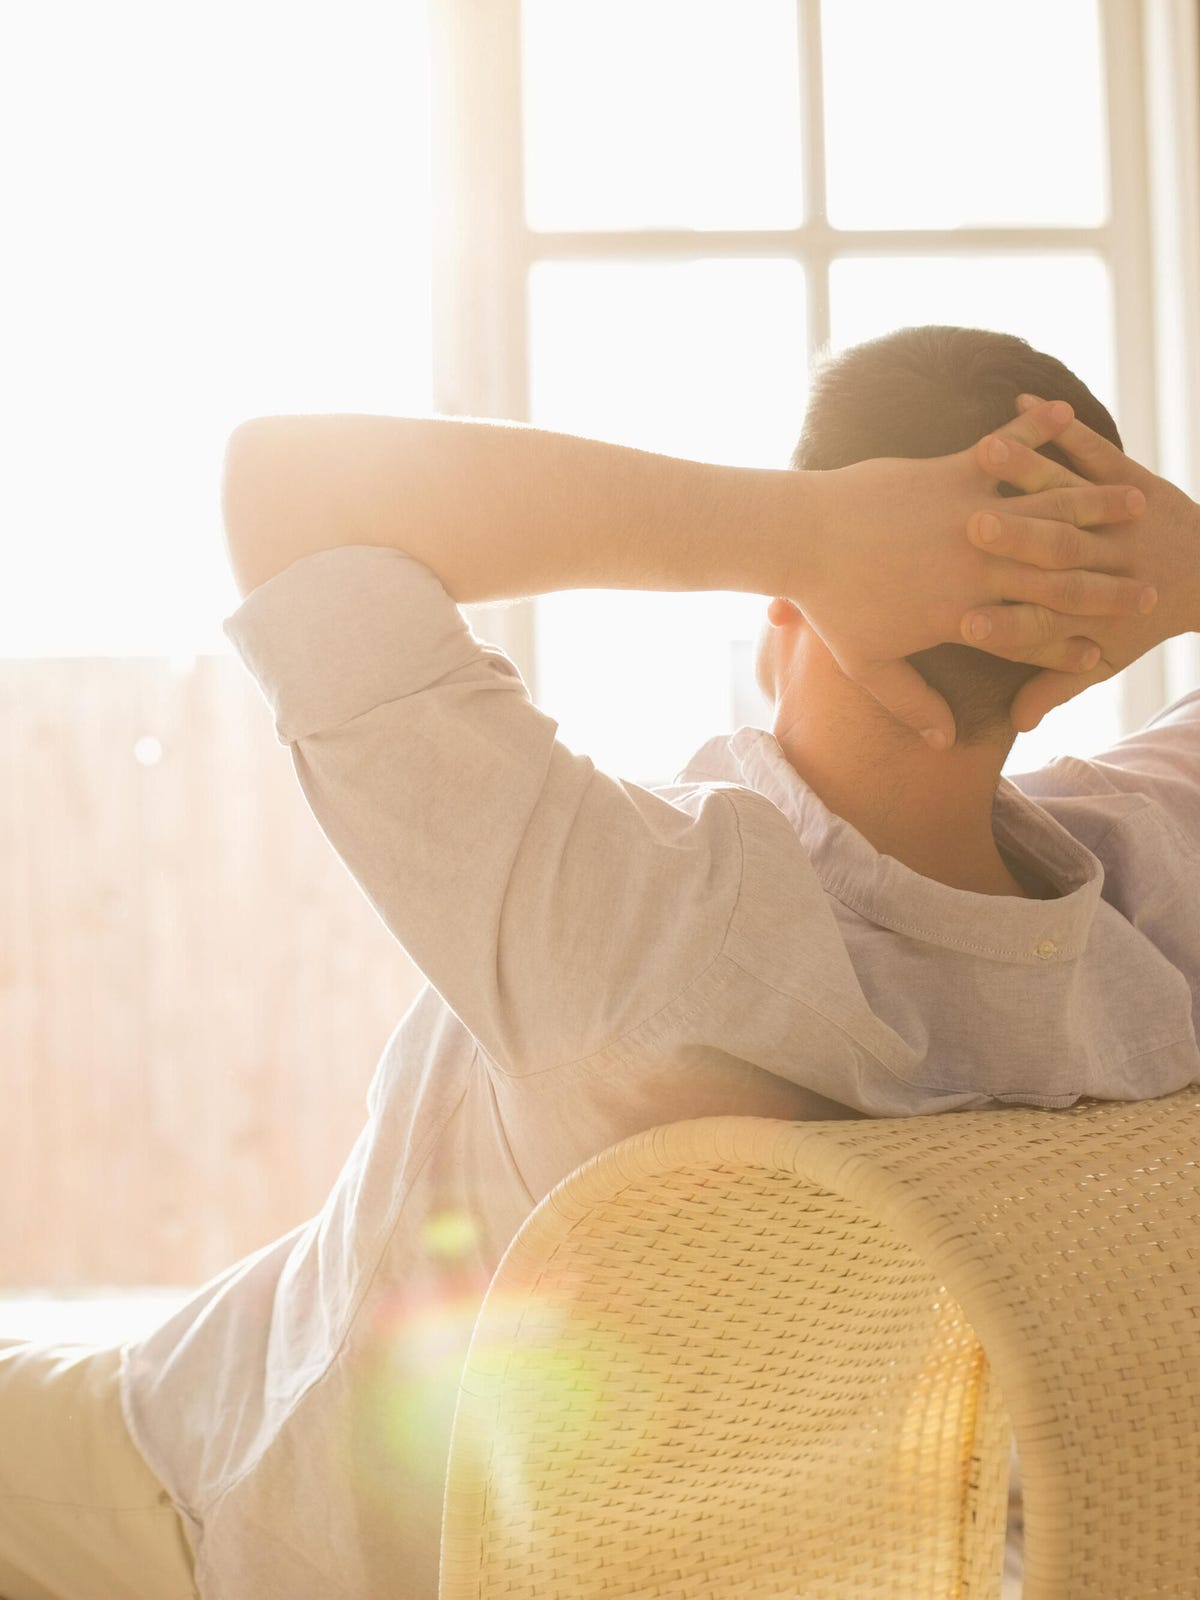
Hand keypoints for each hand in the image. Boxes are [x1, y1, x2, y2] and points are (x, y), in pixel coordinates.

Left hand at [801, 400, 1150, 748]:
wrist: (800, 538)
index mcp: (961, 613)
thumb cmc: (830, 603)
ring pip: (1047, 510)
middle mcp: (976, 565)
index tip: (1106, 654)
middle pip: (1058, 575)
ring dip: (1096, 504)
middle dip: (1108, 582)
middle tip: (1152, 586)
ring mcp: (967, 514)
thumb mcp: (868, 665)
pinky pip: (1004, 451)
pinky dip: (1036, 431)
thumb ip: (911, 702)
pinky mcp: (950, 471)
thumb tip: (944, 742)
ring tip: (1136, 503)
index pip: (1032, 636)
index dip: (1070, 646)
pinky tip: (1067, 415)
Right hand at [959, 394, 1199, 734]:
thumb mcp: (1100, 664)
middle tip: (969, 528)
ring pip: (1064, 496)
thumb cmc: (1138, 619)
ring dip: (1028, 471)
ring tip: (990, 450)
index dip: (998, 623)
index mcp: (1077, 610)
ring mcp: (1111, 518)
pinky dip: (1057, 426)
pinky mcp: (1124, 478)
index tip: (962, 620)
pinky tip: (1021, 403)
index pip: (1029, 622)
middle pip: (1044, 553)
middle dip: (1007, 538)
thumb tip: (1018, 727)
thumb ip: (1051, 688)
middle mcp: (1093, 562)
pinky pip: (1089, 450)